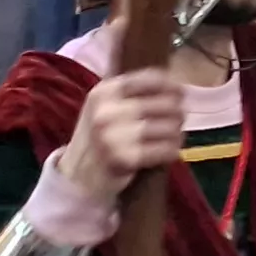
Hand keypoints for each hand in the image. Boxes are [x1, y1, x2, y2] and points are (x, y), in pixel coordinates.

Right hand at [57, 68, 186, 201]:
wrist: (76, 176)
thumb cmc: (97, 138)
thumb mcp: (103, 107)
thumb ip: (130, 94)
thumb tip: (175, 87)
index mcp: (103, 92)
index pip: (150, 79)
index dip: (171, 87)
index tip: (179, 95)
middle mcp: (107, 111)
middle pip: (164, 104)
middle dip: (177, 113)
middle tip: (178, 121)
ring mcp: (113, 136)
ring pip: (168, 127)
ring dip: (177, 134)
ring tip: (174, 137)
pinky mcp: (124, 159)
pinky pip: (165, 149)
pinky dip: (172, 150)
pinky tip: (170, 151)